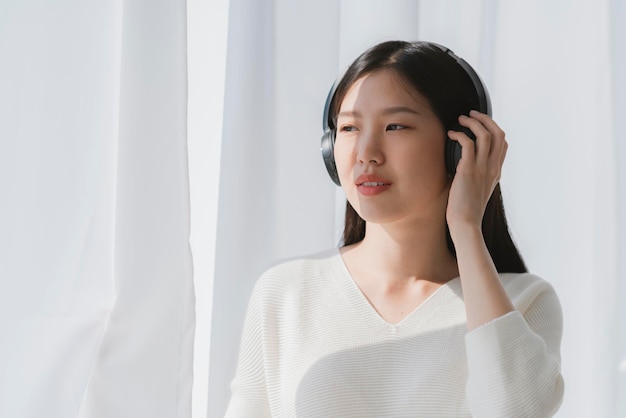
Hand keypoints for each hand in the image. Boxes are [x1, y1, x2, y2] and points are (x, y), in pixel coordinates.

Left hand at [446, 110, 506, 236]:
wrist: (466, 224)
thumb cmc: (466, 211)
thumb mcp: (476, 191)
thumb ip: (474, 177)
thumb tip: (461, 167)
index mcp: (495, 172)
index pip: (503, 144)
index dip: (494, 129)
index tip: (481, 124)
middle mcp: (492, 168)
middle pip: (498, 134)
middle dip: (486, 119)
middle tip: (471, 114)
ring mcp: (482, 168)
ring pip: (485, 134)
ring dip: (473, 122)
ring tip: (460, 119)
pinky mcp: (468, 170)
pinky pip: (468, 144)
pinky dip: (459, 134)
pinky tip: (451, 134)